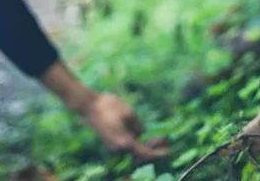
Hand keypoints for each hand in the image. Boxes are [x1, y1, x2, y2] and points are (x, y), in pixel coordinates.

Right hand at [39, 62, 170, 162]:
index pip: (145, 153)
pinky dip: (137, 144)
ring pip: (134, 151)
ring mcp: (113, 146)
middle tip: (165, 142)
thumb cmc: (109, 106)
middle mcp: (118, 148)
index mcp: (124, 142)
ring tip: (158, 139)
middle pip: (140, 155)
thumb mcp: (129, 113)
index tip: (169, 151)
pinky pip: (127, 147)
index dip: (158, 153)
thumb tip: (141, 133)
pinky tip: (145, 137)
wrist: (89, 105)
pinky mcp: (111, 142)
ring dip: (146, 147)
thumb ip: (138, 126)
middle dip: (153, 149)